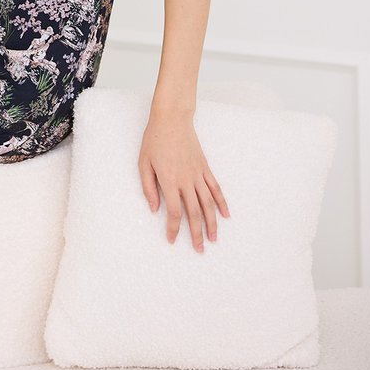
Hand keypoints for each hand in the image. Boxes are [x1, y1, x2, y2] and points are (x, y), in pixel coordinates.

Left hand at [138, 109, 229, 251]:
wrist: (171, 119)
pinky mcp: (205, 167)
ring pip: (208, 204)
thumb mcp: (143, 163)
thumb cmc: (154, 140)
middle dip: (196, 233)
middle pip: (194, 213)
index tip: (172, 240)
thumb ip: (148, 187)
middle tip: (199, 249)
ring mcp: (198, 174)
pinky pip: (215, 188)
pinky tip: (226, 215)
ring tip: (214, 239)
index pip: (173, 211)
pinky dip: (222, 203)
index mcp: (169, 181)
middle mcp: (186, 180)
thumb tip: (154, 208)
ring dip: (212, 223)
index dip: (174, 228)